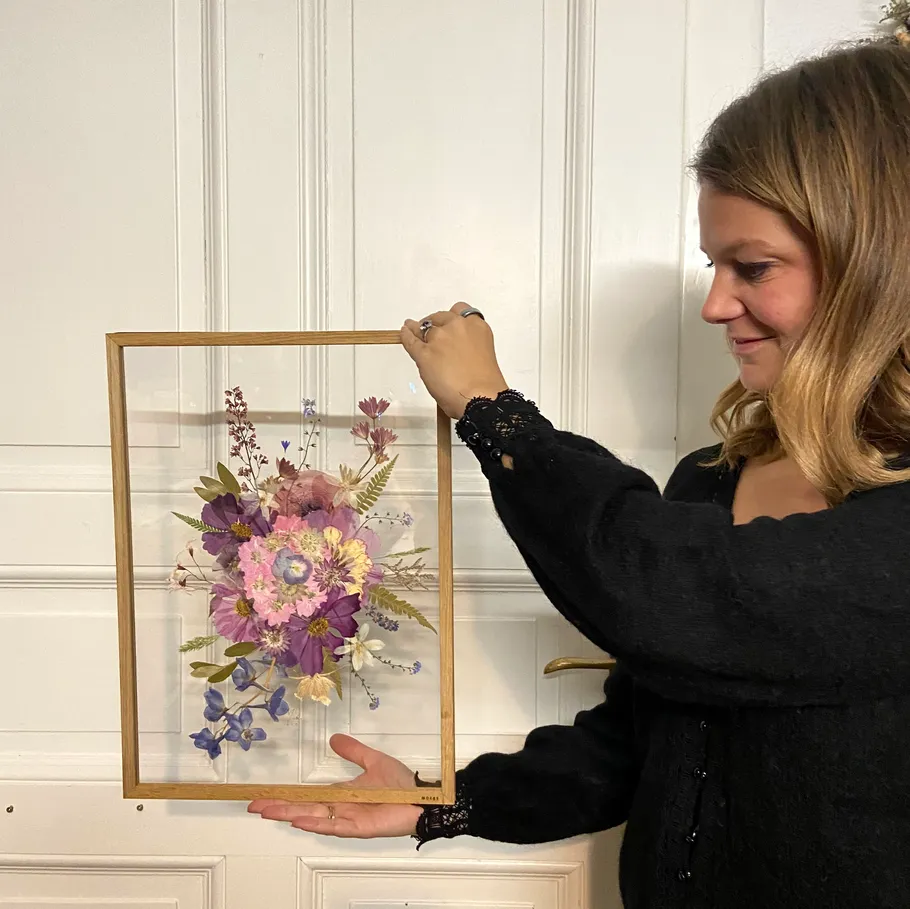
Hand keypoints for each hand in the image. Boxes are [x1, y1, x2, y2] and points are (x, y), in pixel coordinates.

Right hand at [247, 733, 422, 837]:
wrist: (423, 798)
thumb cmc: (401, 784)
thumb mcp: (373, 760)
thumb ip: (353, 751)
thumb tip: (333, 739)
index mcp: (342, 794)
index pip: (308, 796)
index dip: (286, 796)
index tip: (265, 794)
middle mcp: (340, 809)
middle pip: (303, 808)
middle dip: (279, 807)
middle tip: (255, 806)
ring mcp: (348, 820)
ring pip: (314, 818)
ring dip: (292, 815)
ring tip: (270, 812)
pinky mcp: (359, 828)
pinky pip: (335, 827)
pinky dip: (317, 823)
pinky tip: (301, 820)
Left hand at [401, 302, 508, 419]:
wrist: (479, 398)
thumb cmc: (486, 385)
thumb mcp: (482, 355)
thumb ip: (468, 347)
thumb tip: (455, 352)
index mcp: (477, 327)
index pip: (460, 310)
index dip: (451, 318)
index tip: (447, 323)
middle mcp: (458, 327)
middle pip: (440, 317)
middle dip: (434, 323)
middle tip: (430, 330)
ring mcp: (439, 338)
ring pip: (423, 328)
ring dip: (418, 329)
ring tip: (411, 328)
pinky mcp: (424, 353)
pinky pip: (411, 341)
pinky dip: (406, 336)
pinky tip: (404, 333)